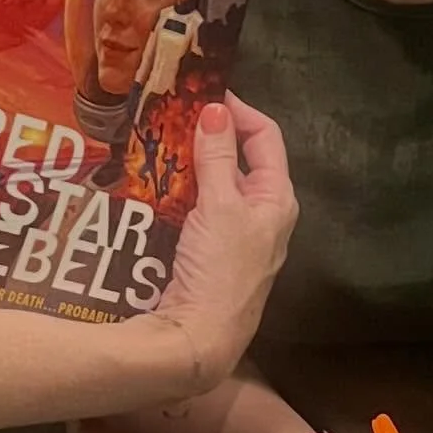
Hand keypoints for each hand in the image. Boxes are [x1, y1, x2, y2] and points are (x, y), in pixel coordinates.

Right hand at [154, 95, 296, 390]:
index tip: (204, 92)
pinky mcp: (210, 252)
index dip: (239, 110)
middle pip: (240, 158)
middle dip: (209, 134)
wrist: (199, 339)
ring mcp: (236, 234)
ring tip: (158, 140)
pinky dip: (180, 189)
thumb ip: (216, 156)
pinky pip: (198, 207)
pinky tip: (155, 182)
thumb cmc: (219, 269)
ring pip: (215, 183)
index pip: (266, 136)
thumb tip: (216, 108)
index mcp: (277, 198)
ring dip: (191, 162)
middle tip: (173, 114)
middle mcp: (262, 214)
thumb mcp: (218, 205)